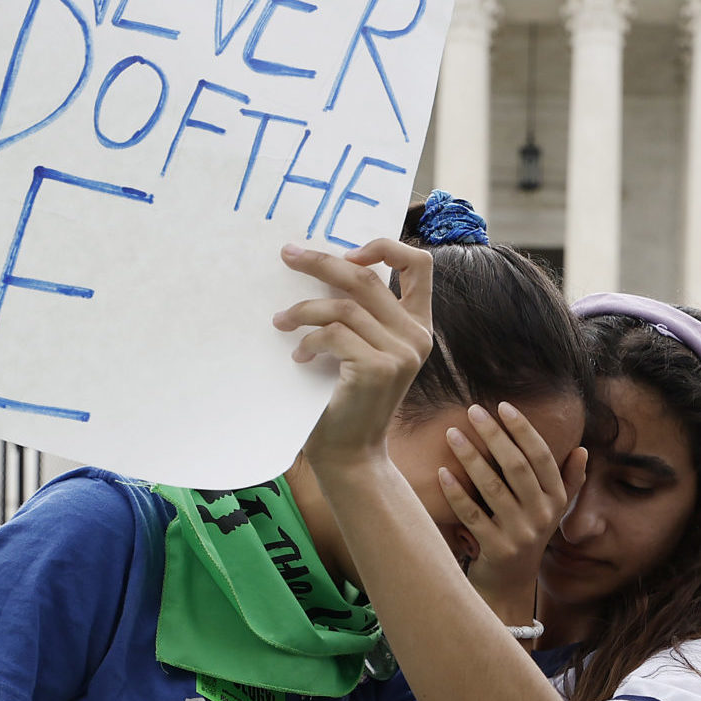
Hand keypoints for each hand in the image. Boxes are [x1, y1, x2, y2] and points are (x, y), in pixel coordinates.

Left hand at [275, 239, 434, 467]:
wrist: (349, 453)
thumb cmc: (346, 399)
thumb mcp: (361, 349)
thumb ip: (360, 313)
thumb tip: (318, 263)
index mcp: (418, 325)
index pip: (420, 266)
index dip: (385, 247)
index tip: (347, 253)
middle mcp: (416, 335)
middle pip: (366, 277)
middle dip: (321, 261)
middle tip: (287, 254)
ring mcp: (401, 352)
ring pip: (342, 306)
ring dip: (303, 310)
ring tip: (280, 321)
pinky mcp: (378, 368)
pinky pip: (332, 334)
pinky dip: (307, 342)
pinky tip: (299, 358)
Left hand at [440, 403, 586, 620]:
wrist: (509, 585)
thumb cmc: (526, 535)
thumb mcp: (552, 511)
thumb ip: (569, 481)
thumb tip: (583, 449)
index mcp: (555, 499)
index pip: (541, 457)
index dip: (523, 429)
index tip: (503, 405)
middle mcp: (541, 516)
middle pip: (517, 467)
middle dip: (494, 435)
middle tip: (473, 410)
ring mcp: (519, 534)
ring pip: (493, 488)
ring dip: (471, 458)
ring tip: (451, 433)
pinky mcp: (496, 549)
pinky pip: (473, 516)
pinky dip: (457, 493)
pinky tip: (442, 472)